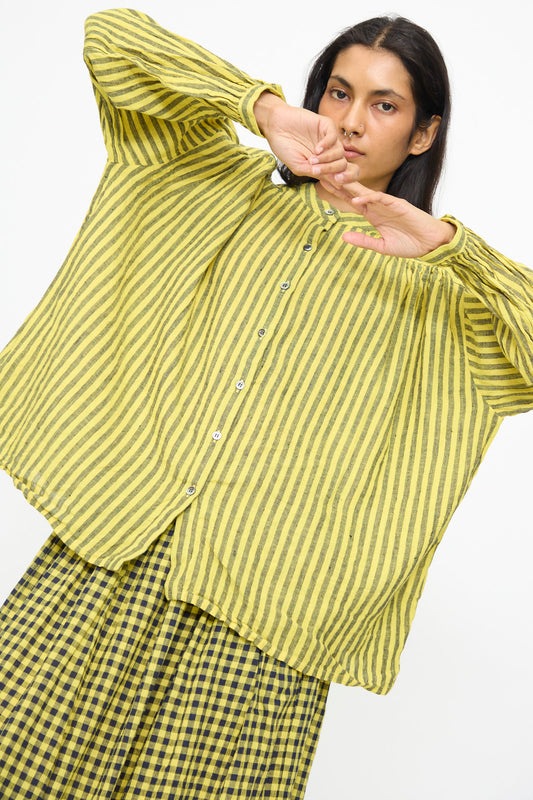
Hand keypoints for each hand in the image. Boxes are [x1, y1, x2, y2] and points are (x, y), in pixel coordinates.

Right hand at [253, 92, 351, 179]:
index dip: (341, 183)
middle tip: (316, 170)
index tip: (338, 190)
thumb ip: (318, 174)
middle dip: (331, 170)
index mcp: (324, 163)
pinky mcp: (325, 125)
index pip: (339, 174)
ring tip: (311, 160)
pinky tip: (316, 149)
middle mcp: (328, 152)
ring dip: (327, 159)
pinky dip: (326, 145)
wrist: (275, 126)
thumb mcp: (300, 167)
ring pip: (339, 152)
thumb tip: (338, 185)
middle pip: (342, 164)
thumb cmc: (285, 147)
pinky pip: (334, 137)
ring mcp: (328, 139)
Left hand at [321, 175, 455, 257]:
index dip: (338, 192)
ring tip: (334, 180)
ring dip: (350, 186)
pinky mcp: (399, 205)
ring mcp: (388, 204)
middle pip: (355, 191)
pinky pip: (381, 199)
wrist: (431, 244)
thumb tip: (343, 236)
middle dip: (340, 183)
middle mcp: (378, 206)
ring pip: (366, 191)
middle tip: (323, 173)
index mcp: (373, 214)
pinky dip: (369, 199)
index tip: (323, 184)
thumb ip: (363, 240)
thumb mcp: (381, 246)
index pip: (352, 200)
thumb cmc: (410, 244)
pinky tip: (356, 200)